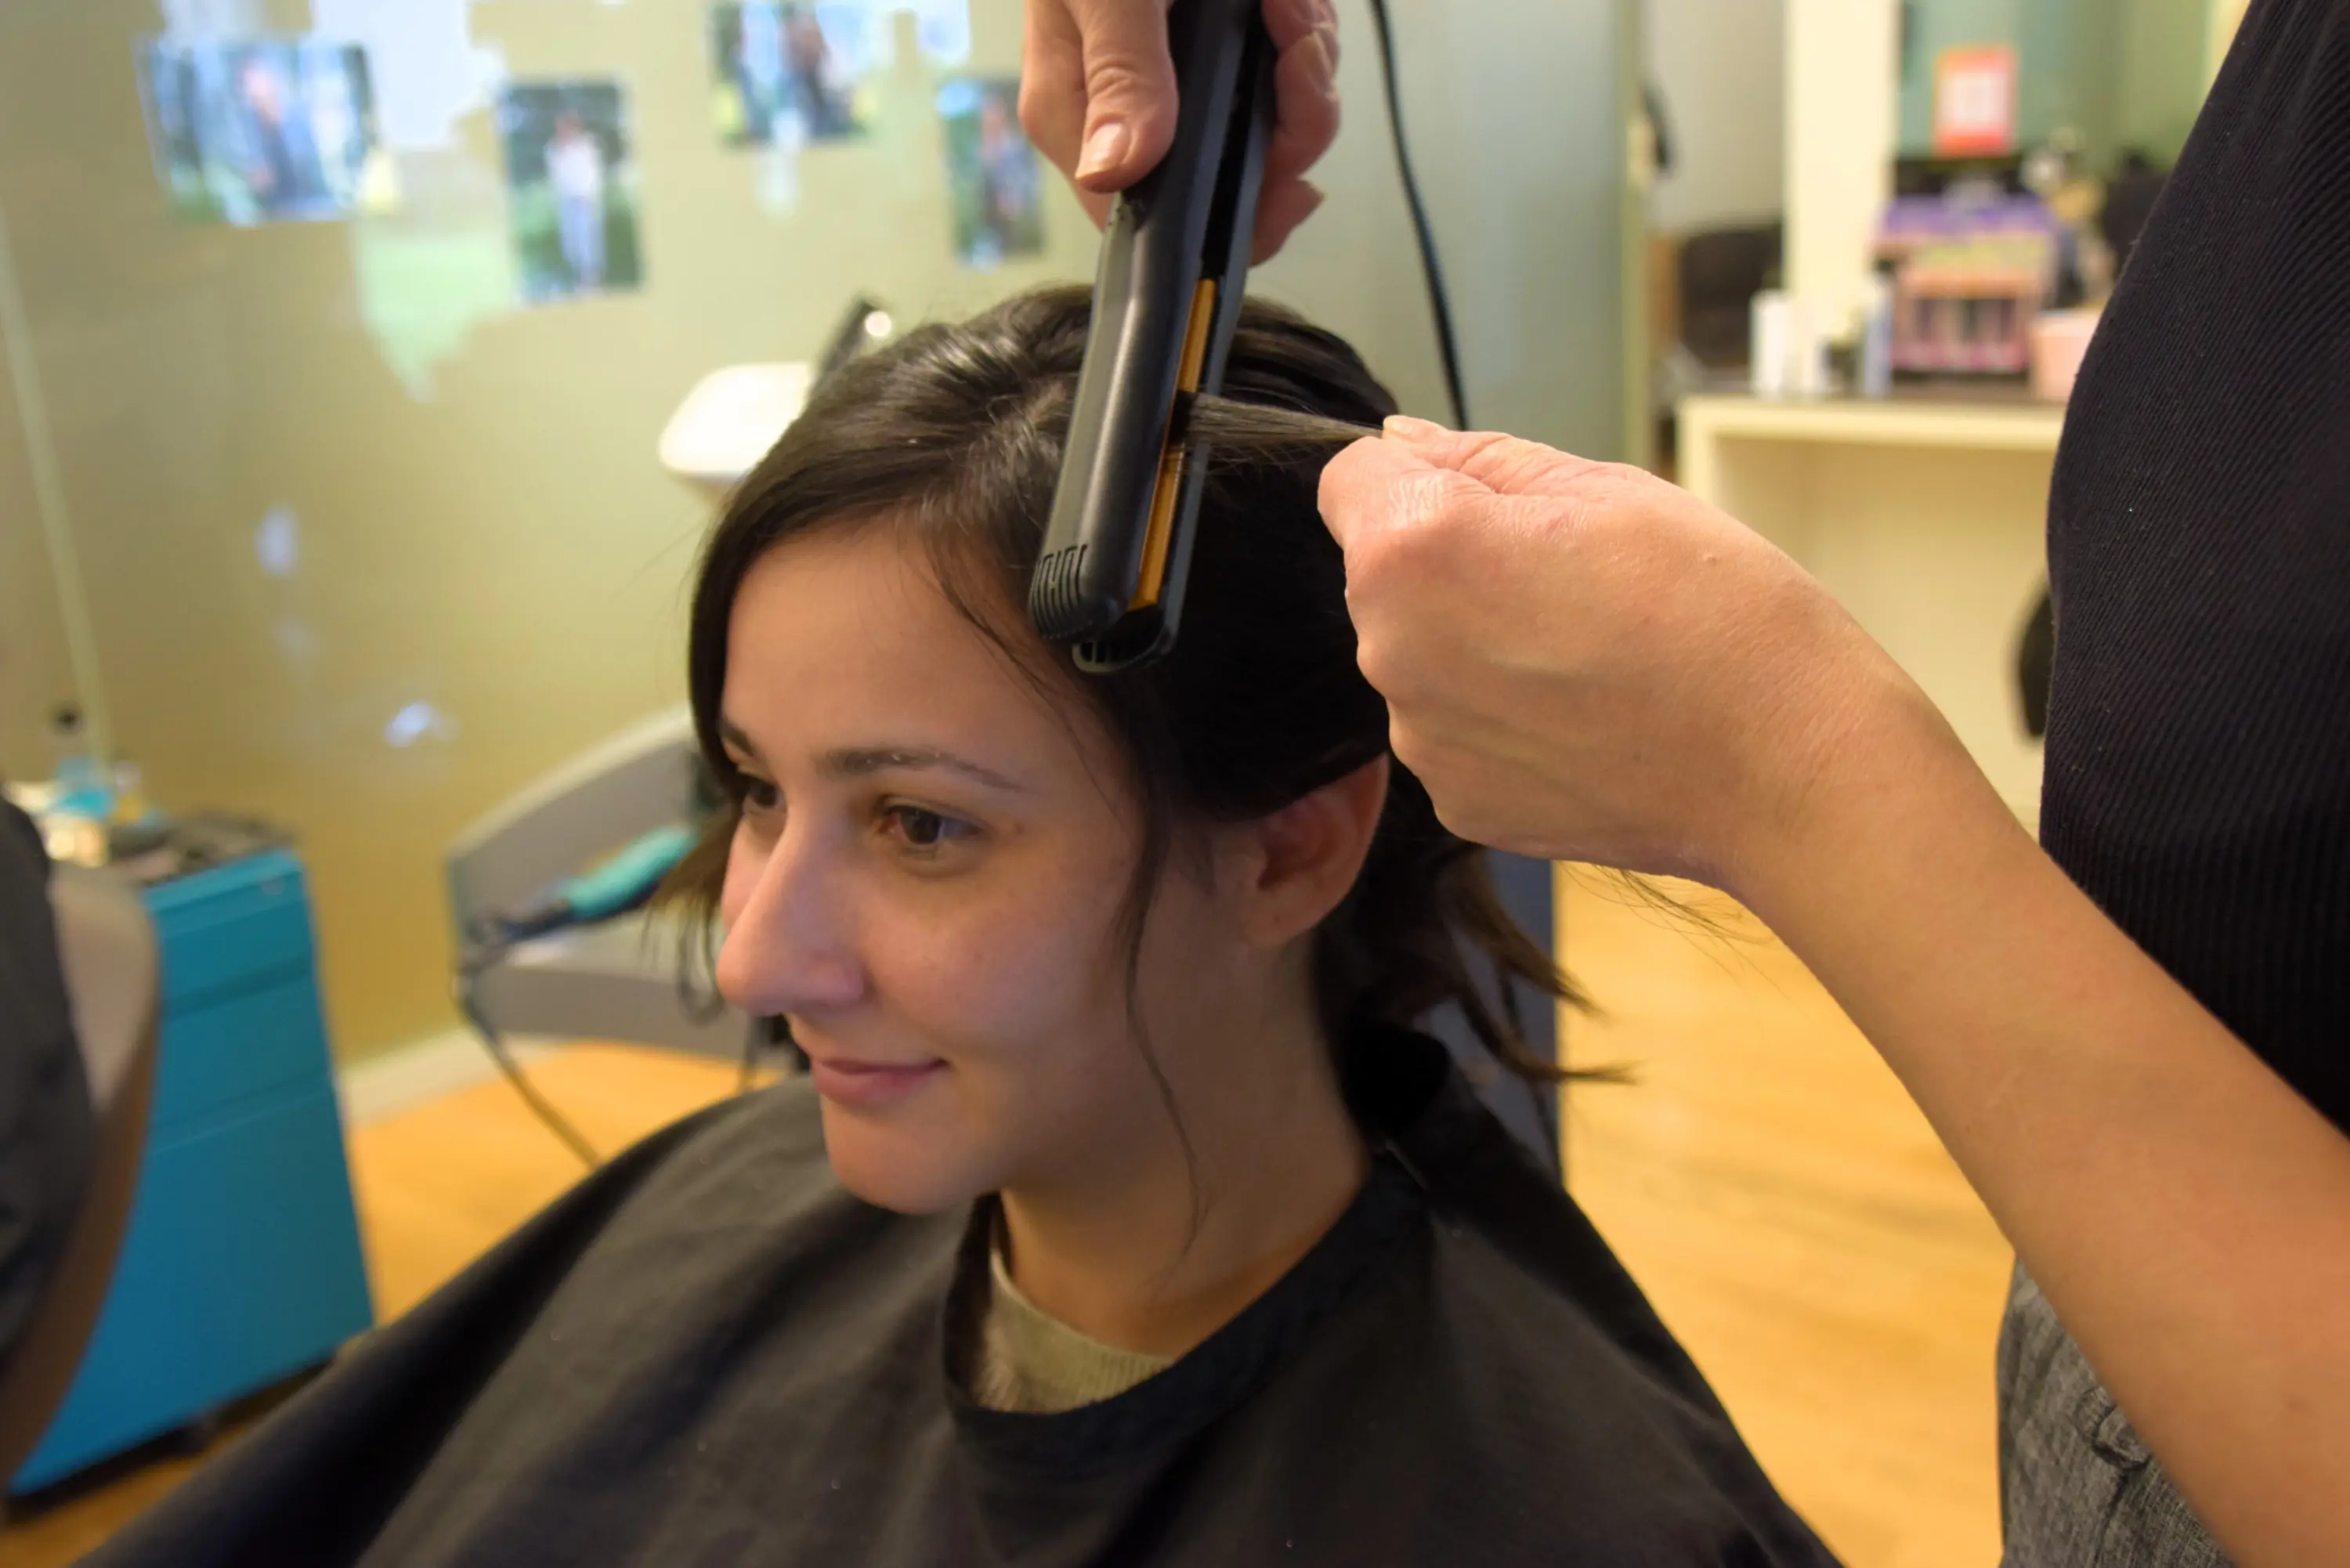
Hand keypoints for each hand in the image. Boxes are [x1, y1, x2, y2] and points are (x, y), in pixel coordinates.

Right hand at [1020, 0, 1340, 261]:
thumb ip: (1120, 73)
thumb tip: (1116, 170)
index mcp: (1084, 120)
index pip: (1157, 219)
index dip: (1233, 214)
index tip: (1288, 172)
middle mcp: (1133, 117)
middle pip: (1234, 180)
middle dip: (1291, 123)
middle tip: (1300, 49)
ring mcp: (1182, 86)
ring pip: (1274, 127)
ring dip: (1306, 68)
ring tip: (1291, 6)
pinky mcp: (1222, 52)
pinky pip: (1285, 78)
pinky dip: (1303, 38)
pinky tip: (1289, 1)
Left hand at [1316, 418, 1952, 892]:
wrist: (1786, 764)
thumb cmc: (1713, 610)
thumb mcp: (1603, 488)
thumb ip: (1480, 462)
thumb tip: (1402, 444)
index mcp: (1411, 550)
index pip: (1352, 481)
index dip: (1421, 478)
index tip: (1496, 504)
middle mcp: (1389, 650)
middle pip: (1384, 577)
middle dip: (1451, 565)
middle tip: (1568, 582)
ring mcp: (1421, 739)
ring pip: (1421, 657)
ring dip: (1475, 645)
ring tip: (1588, 657)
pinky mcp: (1458, 801)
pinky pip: (1457, 732)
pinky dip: (1504, 721)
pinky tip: (1587, 719)